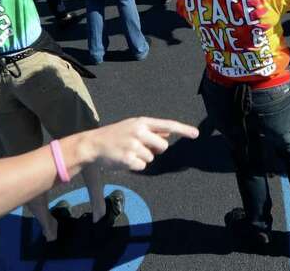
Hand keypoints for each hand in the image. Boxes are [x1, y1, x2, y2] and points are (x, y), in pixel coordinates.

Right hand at [71, 117, 198, 170]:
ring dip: (142, 158)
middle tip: (139, 147)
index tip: (196, 134)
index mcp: (141, 122)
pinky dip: (135, 166)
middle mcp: (139, 132)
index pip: (167, 125)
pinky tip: (124, 159)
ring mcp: (134, 145)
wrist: (93, 144)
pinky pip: (142, 166)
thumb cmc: (115, 135)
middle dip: (154, 149)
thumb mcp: (133, 127)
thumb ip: (151, 130)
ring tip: (128, 151)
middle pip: (163, 146)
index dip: (183, 129)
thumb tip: (169, 133)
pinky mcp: (129, 159)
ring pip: (152, 158)